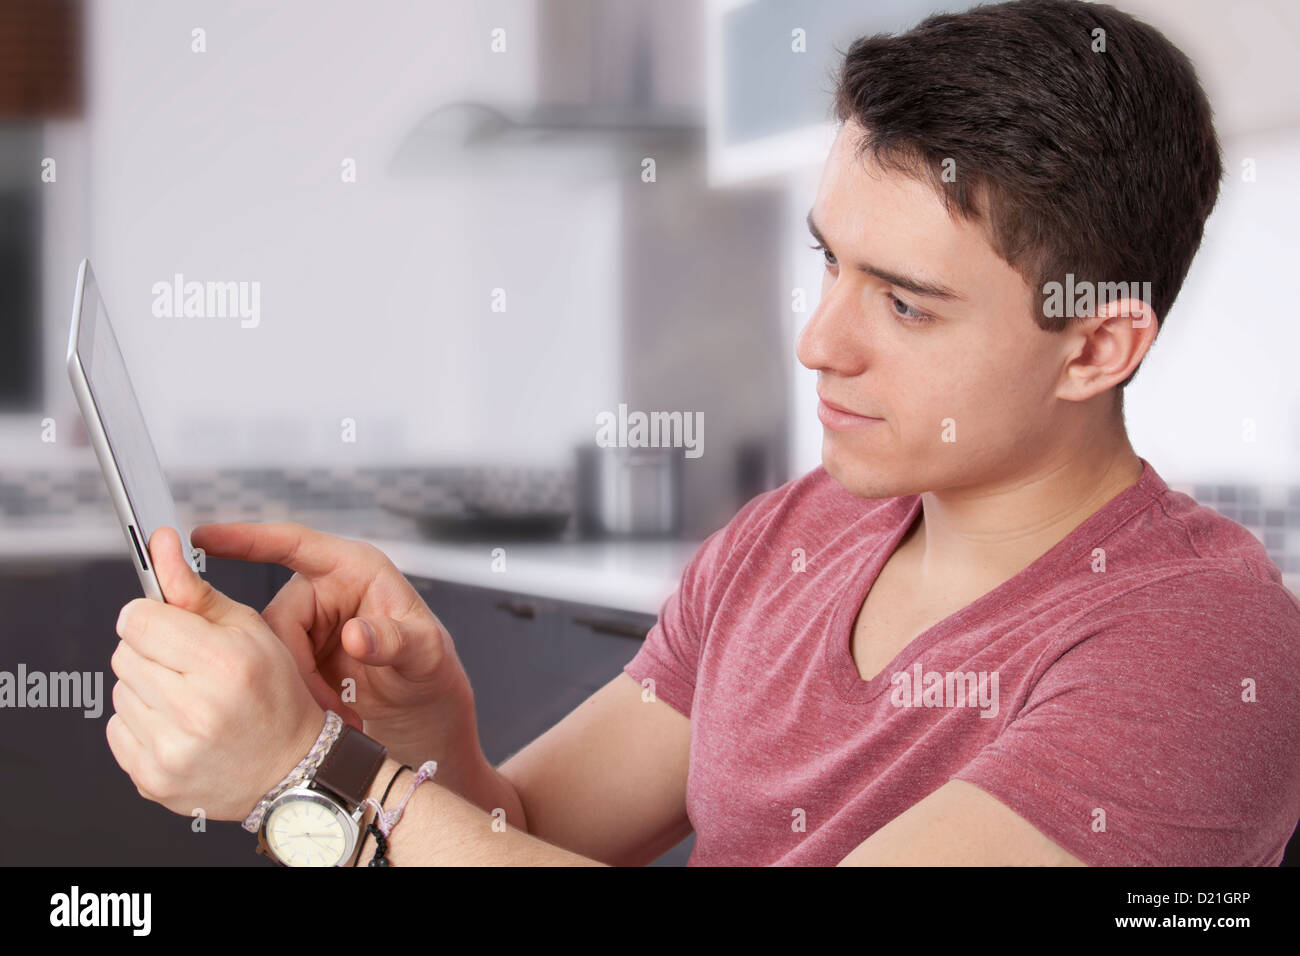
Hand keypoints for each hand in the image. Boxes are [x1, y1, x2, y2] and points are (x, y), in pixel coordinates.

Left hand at [107, 526, 325, 820]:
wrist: (292, 768)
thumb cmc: (278, 696)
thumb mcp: (249, 630)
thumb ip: (195, 590)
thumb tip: (159, 546)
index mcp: (224, 664)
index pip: (136, 619)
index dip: (150, 615)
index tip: (166, 623)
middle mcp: (194, 709)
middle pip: (123, 653)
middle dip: (151, 651)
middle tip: (190, 666)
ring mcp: (170, 750)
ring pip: (118, 691)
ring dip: (147, 688)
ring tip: (190, 698)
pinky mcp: (151, 778)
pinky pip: (117, 729)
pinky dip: (142, 723)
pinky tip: (179, 725)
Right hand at [189, 521, 479, 770]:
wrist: (424, 706)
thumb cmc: (431, 665)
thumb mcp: (425, 652)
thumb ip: (395, 640)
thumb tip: (357, 634)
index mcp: (354, 569)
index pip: (293, 543)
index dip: (247, 539)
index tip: (204, 536)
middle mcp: (324, 591)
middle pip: (275, 619)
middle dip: (292, 666)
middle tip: (328, 704)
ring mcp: (308, 624)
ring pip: (268, 652)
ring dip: (295, 688)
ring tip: (335, 713)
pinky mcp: (297, 656)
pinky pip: (274, 672)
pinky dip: (296, 698)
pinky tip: (324, 716)